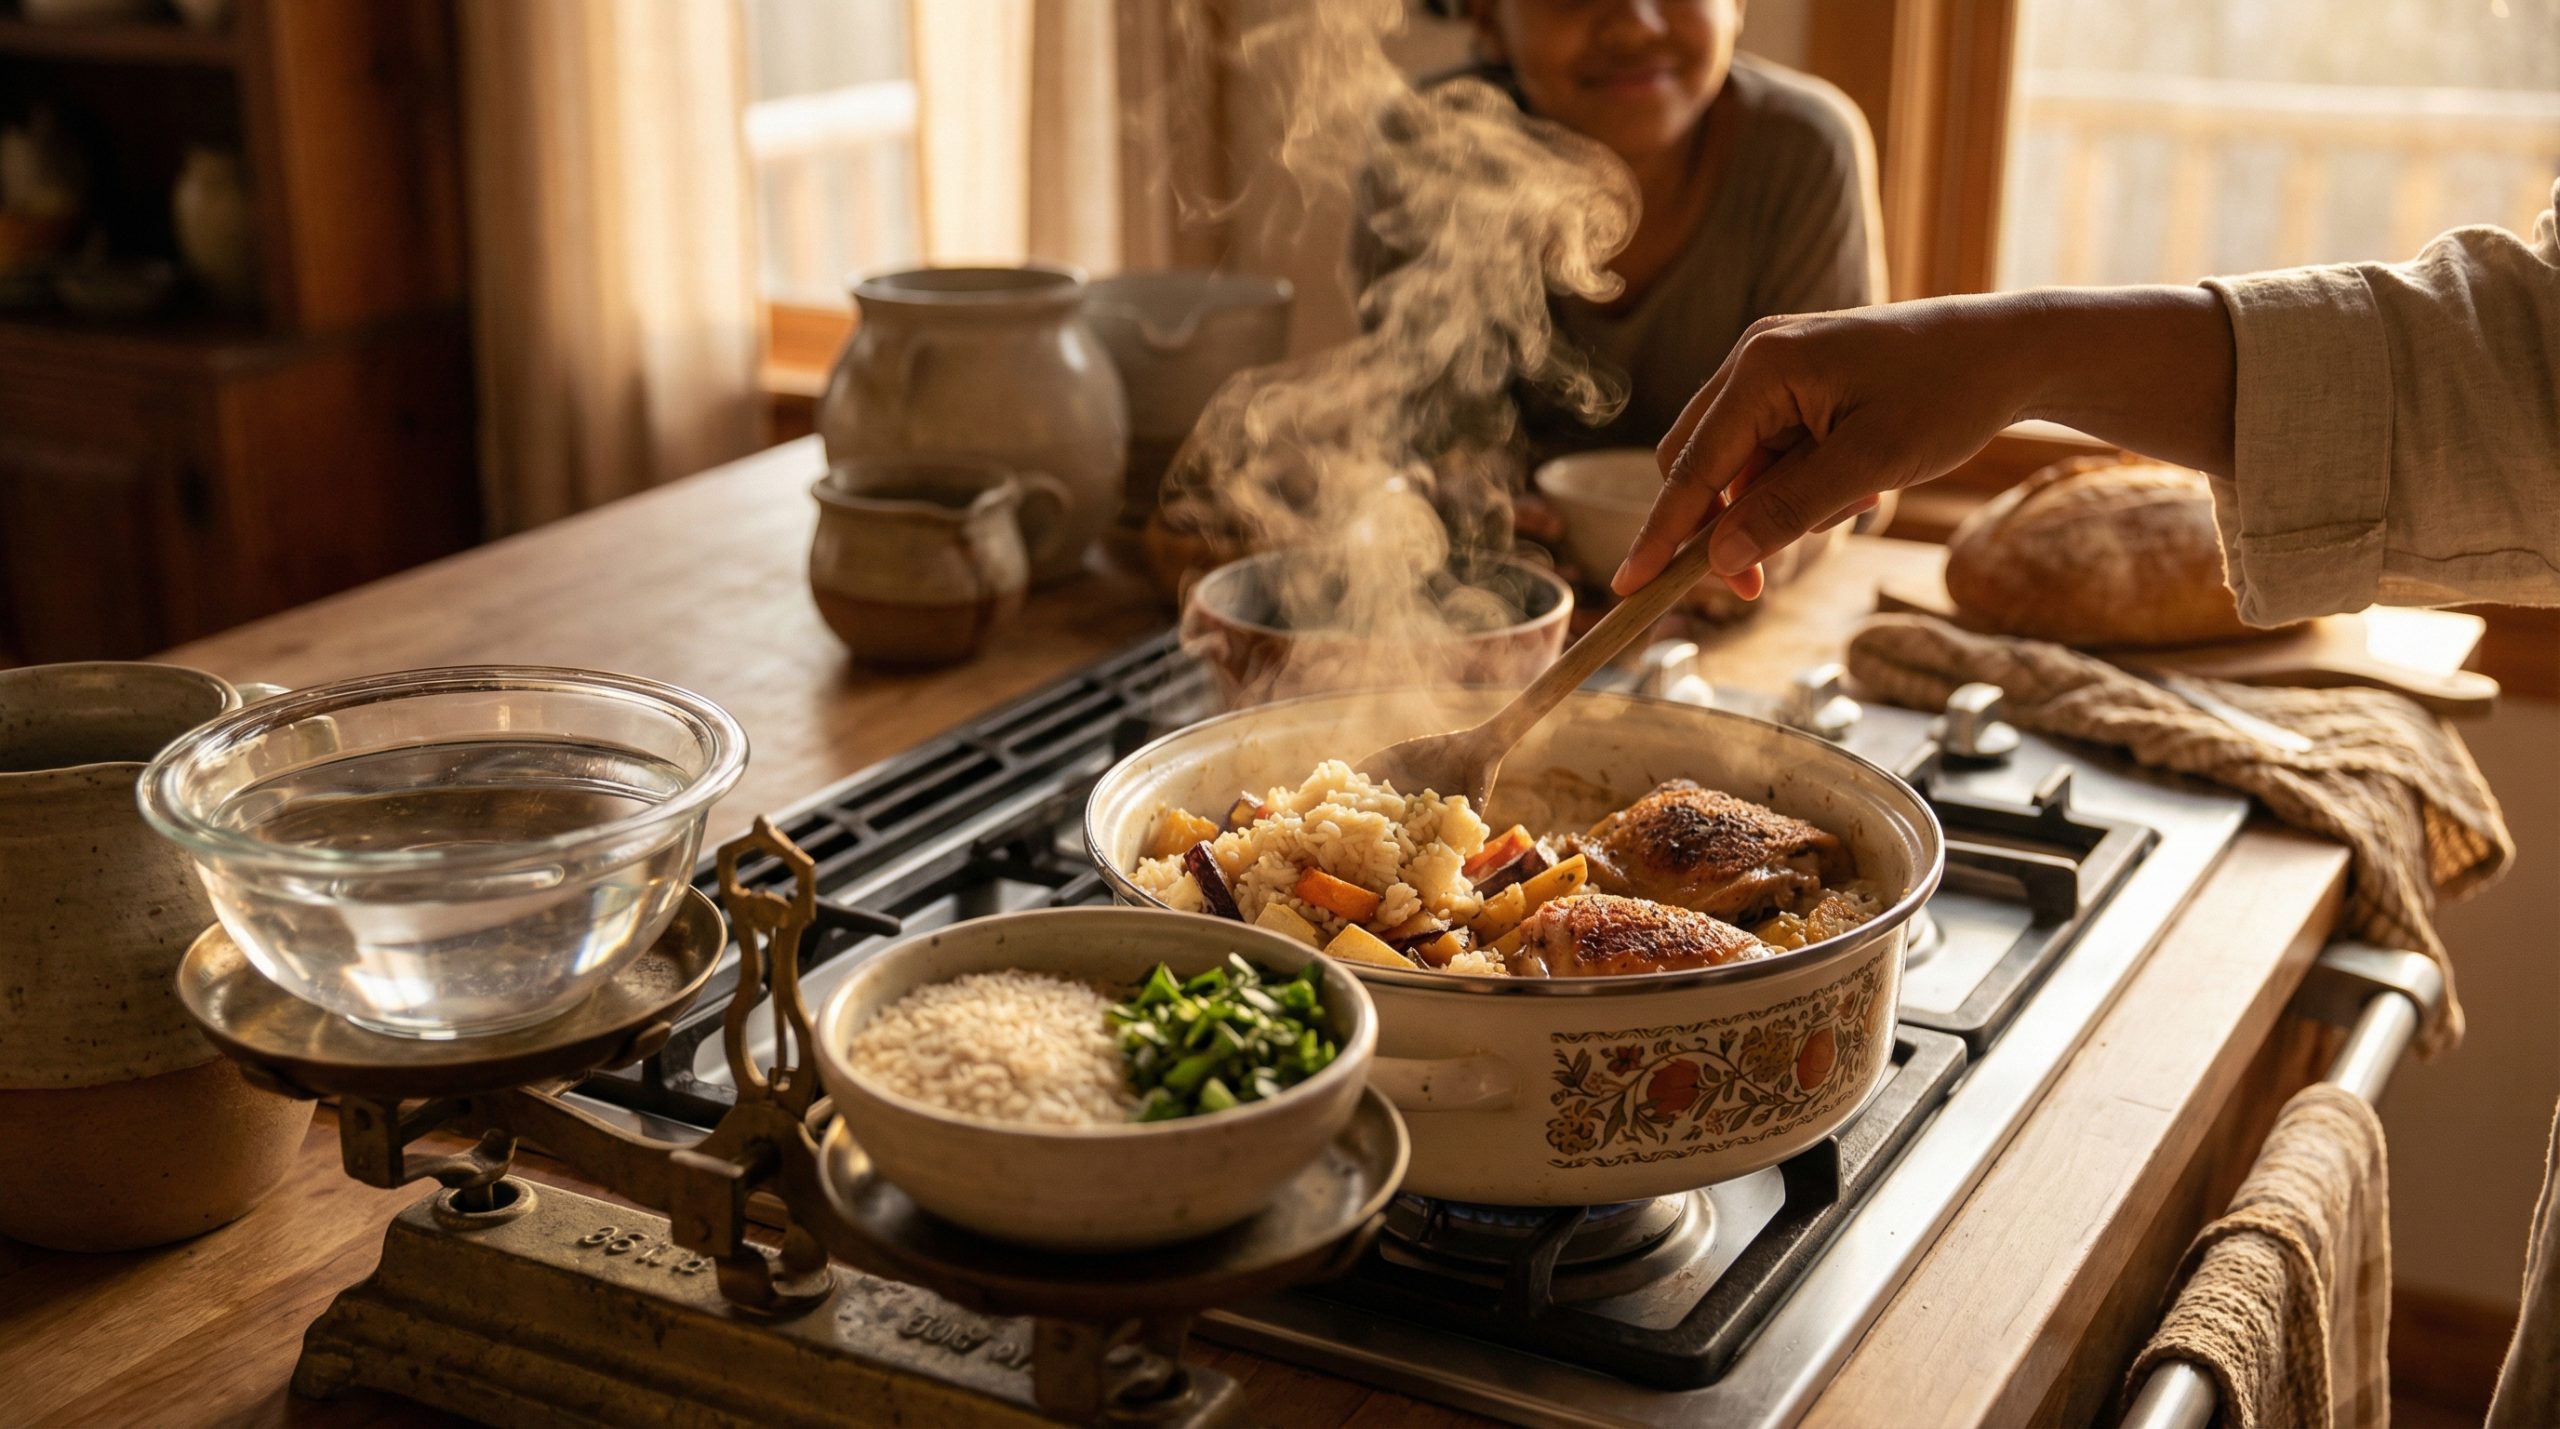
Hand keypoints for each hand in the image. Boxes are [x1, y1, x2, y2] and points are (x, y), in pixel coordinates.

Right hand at [1612, 297, 2035, 594]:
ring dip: (1775, 503)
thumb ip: (1786, 513)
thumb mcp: (1869, 466)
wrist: (2011, 350)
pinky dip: (1796, 482)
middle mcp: (1754, 357)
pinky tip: (1854, 480)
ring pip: (1736, 463)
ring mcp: (1774, 365)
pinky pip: (1769, 449)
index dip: (1661, 535)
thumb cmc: (1948, 395)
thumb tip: (1718, 561)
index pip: (1692, 467)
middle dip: (1723, 526)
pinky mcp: (1797, 380)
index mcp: (1762, 366)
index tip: (1629, 588)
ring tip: (1857, 496)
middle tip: (1759, 584)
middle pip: (1698, 463)